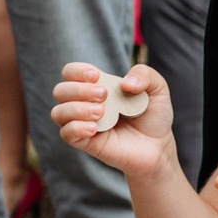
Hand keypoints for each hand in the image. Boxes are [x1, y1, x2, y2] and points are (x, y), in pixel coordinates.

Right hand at [50, 61, 174, 176]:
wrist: (158, 145)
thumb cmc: (153, 115)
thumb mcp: (158, 89)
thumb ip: (146, 75)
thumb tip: (126, 83)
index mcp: (96, 86)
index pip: (70, 72)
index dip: (77, 71)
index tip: (96, 76)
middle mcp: (83, 103)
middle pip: (60, 91)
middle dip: (78, 90)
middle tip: (103, 95)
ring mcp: (82, 123)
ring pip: (58, 113)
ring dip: (76, 108)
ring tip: (101, 111)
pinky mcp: (85, 142)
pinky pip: (66, 134)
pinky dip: (76, 128)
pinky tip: (95, 128)